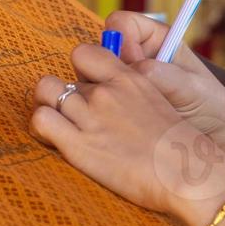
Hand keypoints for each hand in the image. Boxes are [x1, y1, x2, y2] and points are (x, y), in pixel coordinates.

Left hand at [31, 44, 224, 225]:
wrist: (185, 172)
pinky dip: (41, 127)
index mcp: (127, 78)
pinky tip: (53, 140)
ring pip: (44, 91)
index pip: (84, 53)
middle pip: (62, 77)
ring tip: (58, 126)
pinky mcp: (78, 144)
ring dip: (47, 106)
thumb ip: (134, 94)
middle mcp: (105, 91)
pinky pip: (40, 119)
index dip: (80, 71)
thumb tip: (120, 99)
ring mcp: (90, 116)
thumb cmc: (179, 146)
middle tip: (73, 116)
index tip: (88, 89)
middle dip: (62, 95)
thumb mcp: (159, 104)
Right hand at [103, 11, 224, 162]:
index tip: (134, 62)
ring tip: (129, 109)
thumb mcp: (187, 86)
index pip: (120, 24)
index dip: (120, 39)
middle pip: (102, 48)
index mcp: (156, 39)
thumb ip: (157, 73)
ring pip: (98, 74)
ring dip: (106, 89)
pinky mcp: (122, 102)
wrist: (218, 137)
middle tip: (126, 90)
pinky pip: (102, 97)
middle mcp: (138, 55)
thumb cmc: (209, 105)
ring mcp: (127, 79)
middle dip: (106, 66)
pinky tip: (124, 121)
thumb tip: (129, 67)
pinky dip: (107, 107)